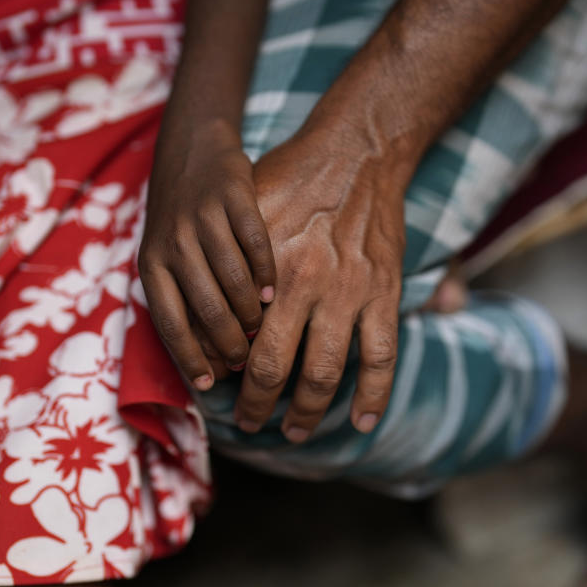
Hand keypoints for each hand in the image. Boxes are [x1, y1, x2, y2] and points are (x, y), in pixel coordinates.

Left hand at [139, 120, 275, 388]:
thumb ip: (182, 300)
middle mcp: (173, 241)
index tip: (210, 382)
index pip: (169, 322)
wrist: (192, 148)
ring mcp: (203, 217)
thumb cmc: (181, 219)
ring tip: (262, 327)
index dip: (189, 356)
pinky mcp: (233, 195)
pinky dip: (268, 272)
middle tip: (247, 360)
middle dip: (230, 343)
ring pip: (233, 281)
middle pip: (206, 308)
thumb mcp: (166, 256)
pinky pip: (255, 244)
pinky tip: (275, 290)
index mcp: (151, 262)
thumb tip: (204, 361)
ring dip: (251, 313)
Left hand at [234, 127, 407, 441]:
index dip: (223, 372)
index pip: (236, 340)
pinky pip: (381, 356)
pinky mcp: (383, 294)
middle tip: (247, 424)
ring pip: (325, 372)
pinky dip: (373, 395)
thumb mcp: (243, 213)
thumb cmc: (289, 179)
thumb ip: (226, 262)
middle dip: (257, 405)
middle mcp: (304, 287)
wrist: (354, 153)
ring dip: (306, 411)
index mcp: (264, 270)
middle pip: (274, 368)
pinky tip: (360, 422)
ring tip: (293, 432)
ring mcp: (349, 293)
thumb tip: (204, 310)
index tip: (218, 389)